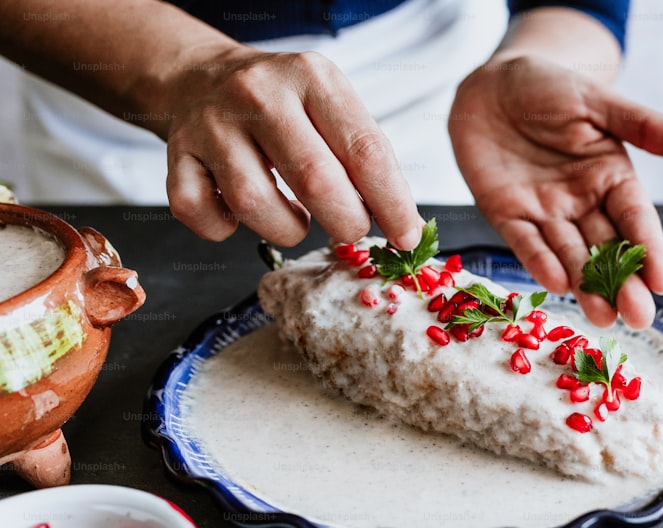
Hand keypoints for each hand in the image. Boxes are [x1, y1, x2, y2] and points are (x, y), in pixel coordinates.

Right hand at [162, 48, 423, 248]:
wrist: (199, 76)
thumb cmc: (282, 103)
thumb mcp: (330, 105)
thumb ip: (364, 157)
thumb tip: (399, 224)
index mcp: (312, 78)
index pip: (365, 151)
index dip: (392, 204)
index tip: (406, 237)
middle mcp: (259, 94)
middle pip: (315, 181)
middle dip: (344, 222)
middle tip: (350, 229)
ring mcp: (212, 124)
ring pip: (256, 204)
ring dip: (287, 228)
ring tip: (296, 217)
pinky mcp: (176, 155)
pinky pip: (202, 214)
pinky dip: (226, 229)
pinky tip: (242, 213)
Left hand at [448, 55, 662, 327]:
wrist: (490, 82)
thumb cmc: (549, 85)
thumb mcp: (599, 103)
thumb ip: (646, 127)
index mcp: (612, 176)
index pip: (636, 219)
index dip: (650, 250)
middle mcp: (582, 201)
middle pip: (607, 248)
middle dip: (623, 284)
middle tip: (639, 318)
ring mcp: (545, 211)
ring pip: (570, 254)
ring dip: (586, 286)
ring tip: (604, 317)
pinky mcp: (507, 214)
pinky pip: (525, 242)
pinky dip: (539, 262)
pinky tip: (558, 284)